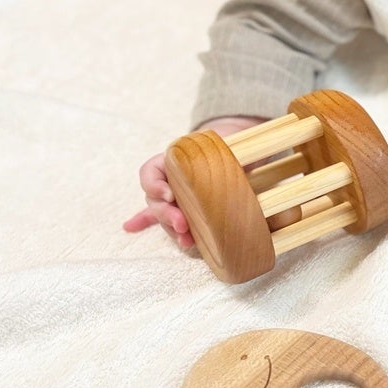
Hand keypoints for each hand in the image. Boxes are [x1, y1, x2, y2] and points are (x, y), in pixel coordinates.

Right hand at [123, 116, 264, 249]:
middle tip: (182, 224)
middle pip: (155, 200)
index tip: (170, 195)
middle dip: (167, 215)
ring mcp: (173, 197)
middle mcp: (169, 179)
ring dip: (171, 229)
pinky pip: (162, 218)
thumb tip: (257, 158)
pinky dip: (144, 223)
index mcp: (173, 160)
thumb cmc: (229, 146)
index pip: (150, 172)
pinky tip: (129, 227)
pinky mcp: (182, 210)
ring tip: (185, 241)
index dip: (155, 185)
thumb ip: (234, 153)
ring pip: (163, 216)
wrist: (235, 150)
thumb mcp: (230, 146)